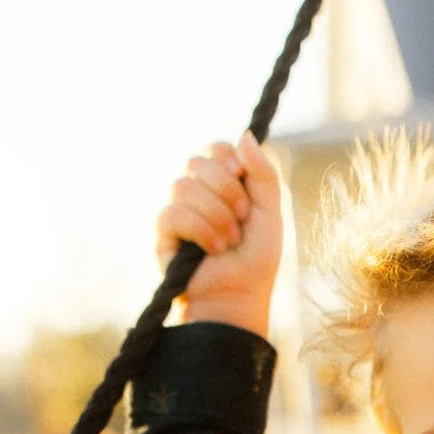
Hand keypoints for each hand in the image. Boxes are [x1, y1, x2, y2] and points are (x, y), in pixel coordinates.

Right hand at [157, 131, 282, 338]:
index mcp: (222, 185)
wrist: (239, 298)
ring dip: (216, 215)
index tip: (242, 178)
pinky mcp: (164, 234)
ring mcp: (178, 212)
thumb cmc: (256, 260)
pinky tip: (213, 250)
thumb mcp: (269, 213)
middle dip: (225, 189)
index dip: (227, 159)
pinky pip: (173, 213)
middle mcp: (197, 193)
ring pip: (184, 186)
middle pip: (197, 162)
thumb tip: (245, 135)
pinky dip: (200, 230)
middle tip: (241, 219)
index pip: (215, 149)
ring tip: (230, 241)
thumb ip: (262, 175)